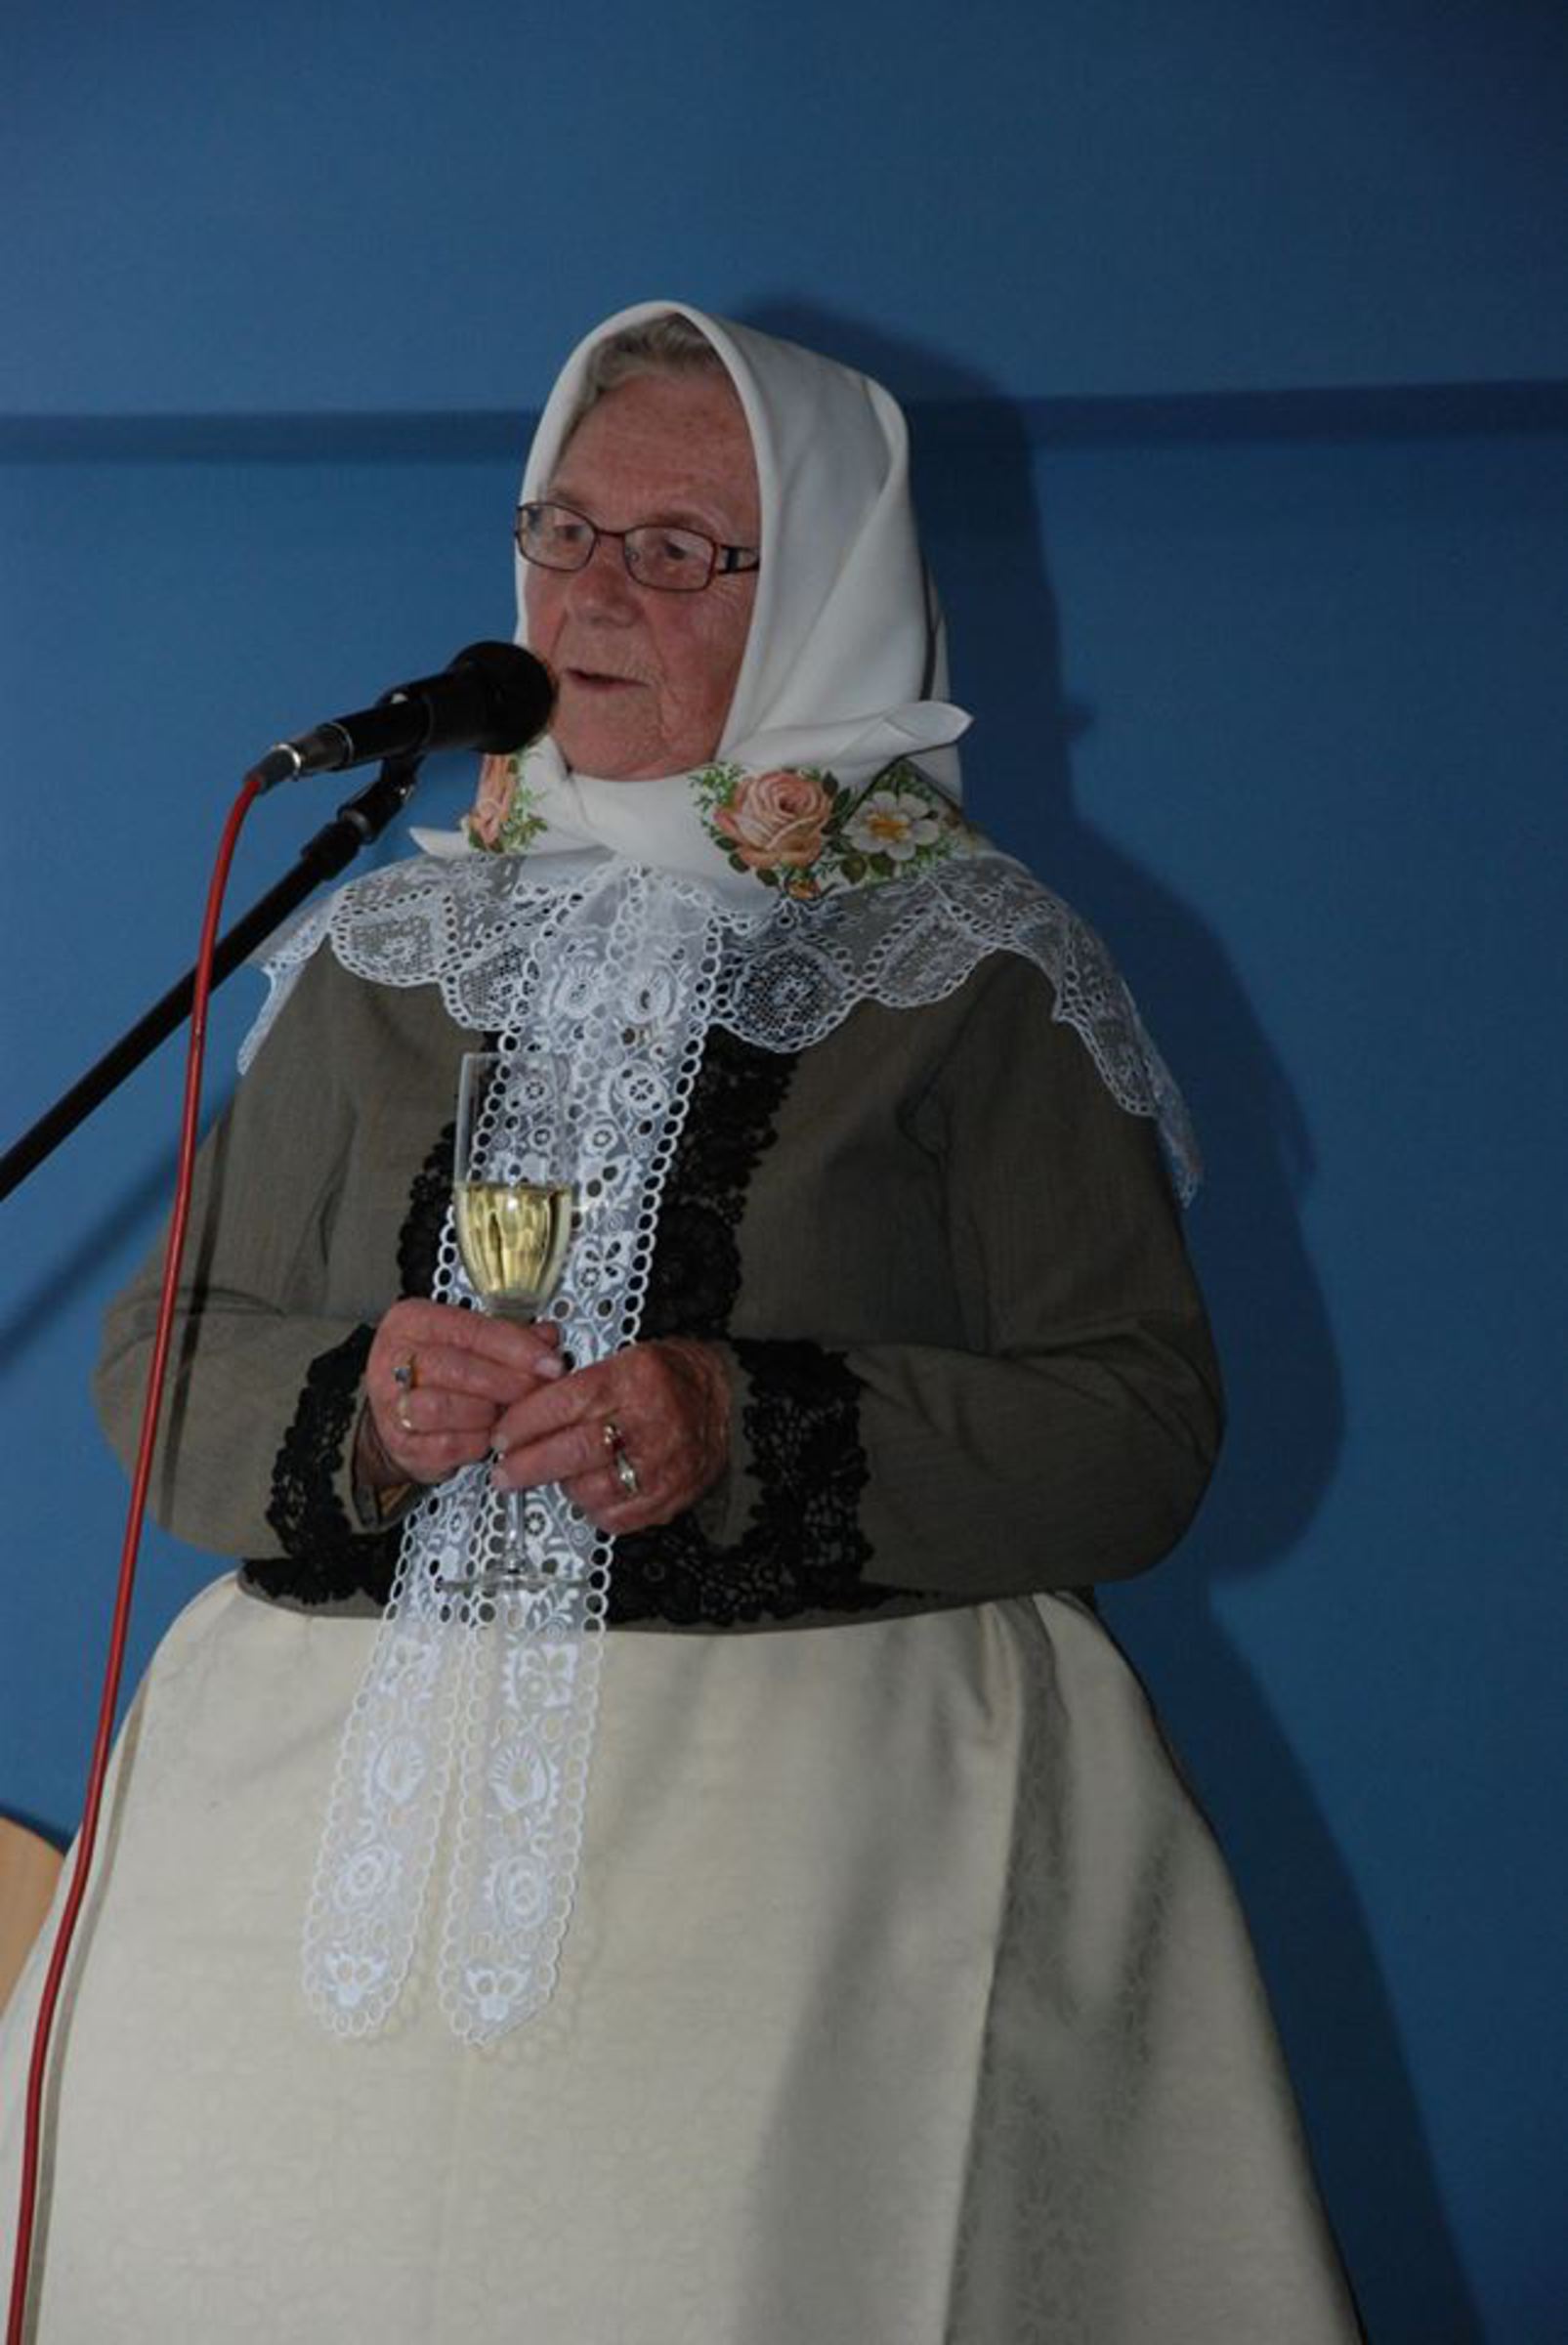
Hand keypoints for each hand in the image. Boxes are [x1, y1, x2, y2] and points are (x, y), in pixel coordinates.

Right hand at [360, 1298, 563, 1493]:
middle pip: (456, 1369)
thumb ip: (506, 1335)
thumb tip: (547, 1338)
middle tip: (535, 1390)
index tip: (548, 1362)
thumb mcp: (467, 1339)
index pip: (471, 1330)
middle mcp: (393, 1360)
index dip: (517, 1348)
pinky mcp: (400, 1443)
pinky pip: (444, 1445)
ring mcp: (391, 1403)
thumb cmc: (436, 1370)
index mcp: (411, 1322)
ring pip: (443, 1408)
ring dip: (486, 1413)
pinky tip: (488, 1434)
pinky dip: (475, 1443)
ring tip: (506, 1412)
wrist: (396, 1409)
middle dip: (506, 1382)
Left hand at [490, 1338, 729, 1533]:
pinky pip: (616, 1516)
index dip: (525, 1422)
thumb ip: (575, 1380)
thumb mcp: (624, 1356)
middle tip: (504, 1472)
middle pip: (576, 1450)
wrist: (726, 1401)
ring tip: (555, 1475)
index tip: (501, 1433)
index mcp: (636, 1378)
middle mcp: (652, 1422)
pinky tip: (588, 1490)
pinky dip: (593, 1508)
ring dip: (562, 1486)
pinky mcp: (670, 1497)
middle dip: (529, 1465)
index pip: (567, 1402)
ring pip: (592, 1489)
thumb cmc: (668, 1378)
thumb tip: (518, 1401)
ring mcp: (664, 1465)